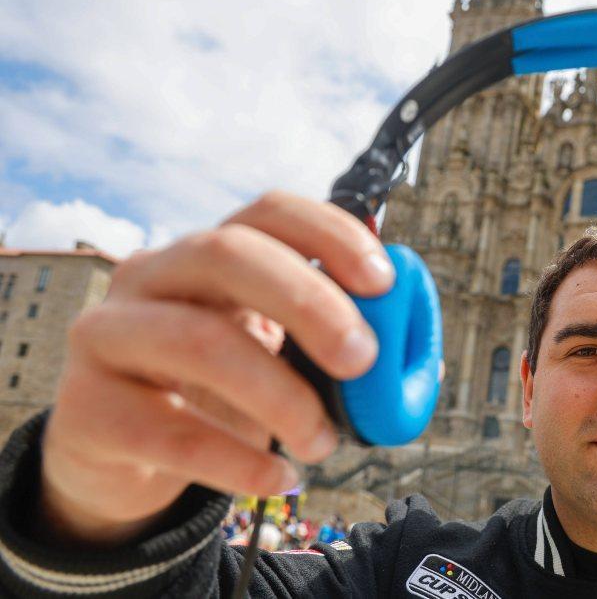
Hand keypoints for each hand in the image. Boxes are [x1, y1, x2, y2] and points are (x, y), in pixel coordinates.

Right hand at [39, 191, 394, 546]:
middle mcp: (152, 276)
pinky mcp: (88, 409)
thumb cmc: (218, 393)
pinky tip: (281, 480)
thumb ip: (332, 343)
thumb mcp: (274, 358)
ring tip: (324, 442)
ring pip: (198, 341)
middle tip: (363, 361)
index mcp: (209, 254)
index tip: (383, 282)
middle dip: (309, 302)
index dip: (329, 234)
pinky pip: (171, 432)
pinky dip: (240, 463)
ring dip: (280, 397)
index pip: (267, 212)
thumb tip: (412, 345)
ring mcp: (108, 336)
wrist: (122, 459)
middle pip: (226, 254)